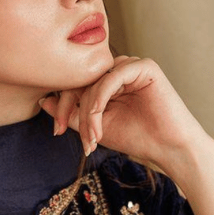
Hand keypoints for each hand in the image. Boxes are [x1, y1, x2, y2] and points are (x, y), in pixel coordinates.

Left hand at [39, 55, 210, 182]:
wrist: (169, 148)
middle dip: (71, 109)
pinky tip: (99, 122)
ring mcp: (132, 66)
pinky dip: (100, 100)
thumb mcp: (95, 128)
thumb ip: (72, 115)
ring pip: (94, 80)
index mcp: (107, 81)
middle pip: (81, 79)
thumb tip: (44, 101)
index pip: (76, 83)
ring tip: (93, 137)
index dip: (62, 105)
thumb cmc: (137, 138)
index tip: (56, 131)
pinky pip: (111, 77)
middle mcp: (118, 70)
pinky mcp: (144, 67)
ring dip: (87, 111)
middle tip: (67, 133)